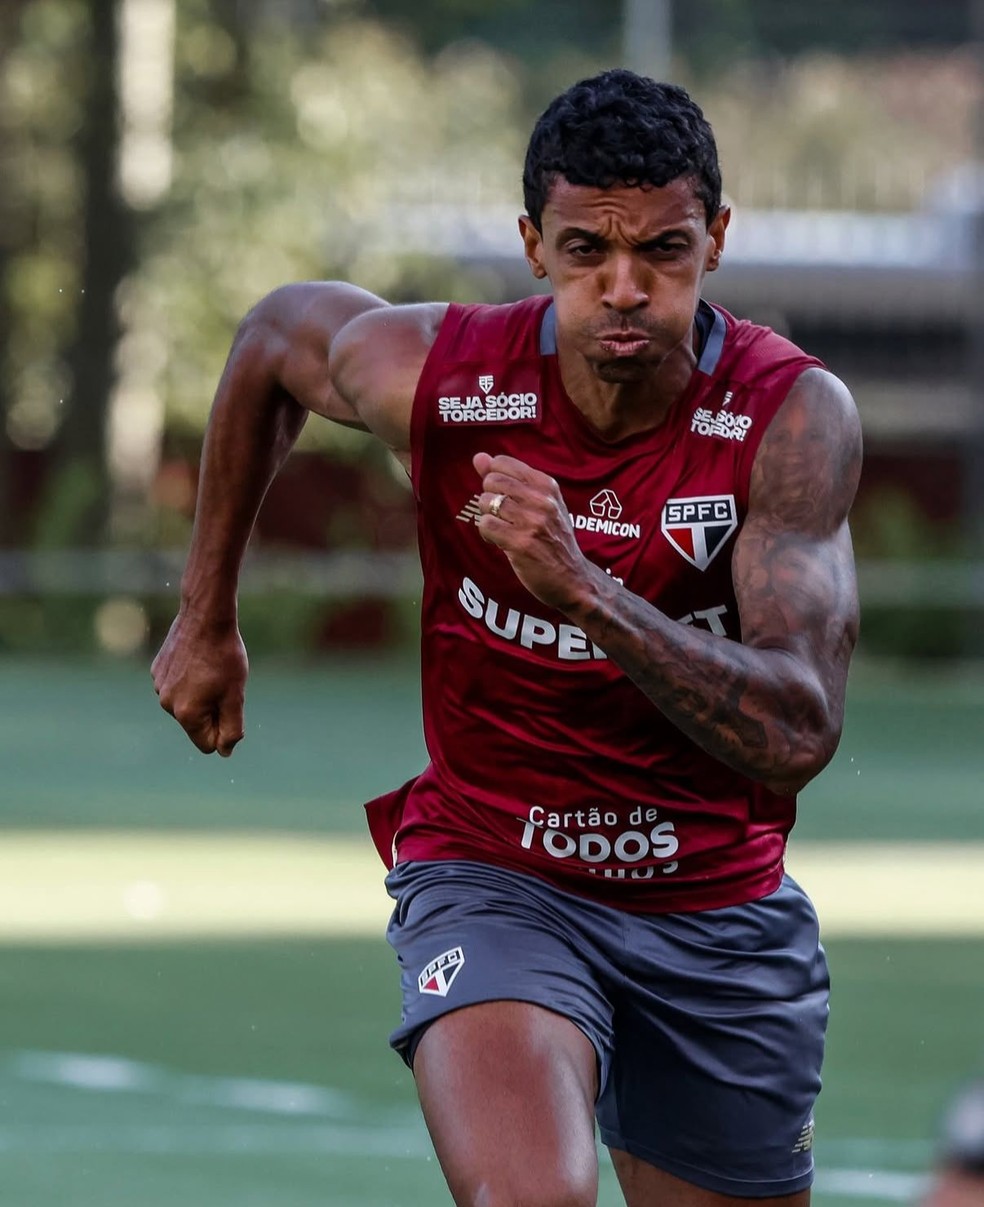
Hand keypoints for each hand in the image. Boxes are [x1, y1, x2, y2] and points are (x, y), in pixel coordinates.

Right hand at [151, 610, 247, 756]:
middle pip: (195, 724)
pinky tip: (198, 660)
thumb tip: (224, 751)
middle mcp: (166, 703)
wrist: (205, 617)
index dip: (224, 731)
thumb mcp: (235, 695)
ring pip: (186, 704)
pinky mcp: (157, 670)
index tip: (232, 707)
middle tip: (224, 684)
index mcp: (186, 714)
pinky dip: (189, 680)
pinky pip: (177, 686)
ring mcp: (158, 686)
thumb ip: (231, 728)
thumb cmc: (225, 656)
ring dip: (201, 695)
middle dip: (212, 711)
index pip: (206, 744)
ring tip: (211, 669)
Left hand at [473, 451, 588, 610]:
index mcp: (547, 485)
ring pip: (486, 502)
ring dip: (488, 517)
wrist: (573, 578)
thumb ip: (509, 479)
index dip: (494, 479)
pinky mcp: (521, 543)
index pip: (502, 463)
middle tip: (501, 515)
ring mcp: (532, 522)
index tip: (505, 496)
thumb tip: (479, 457)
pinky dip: (487, 534)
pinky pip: (486, 526)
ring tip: (502, 528)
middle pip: (491, 481)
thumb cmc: (553, 539)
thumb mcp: (540, 503)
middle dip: (489, 498)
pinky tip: (500, 541)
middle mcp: (542, 500)